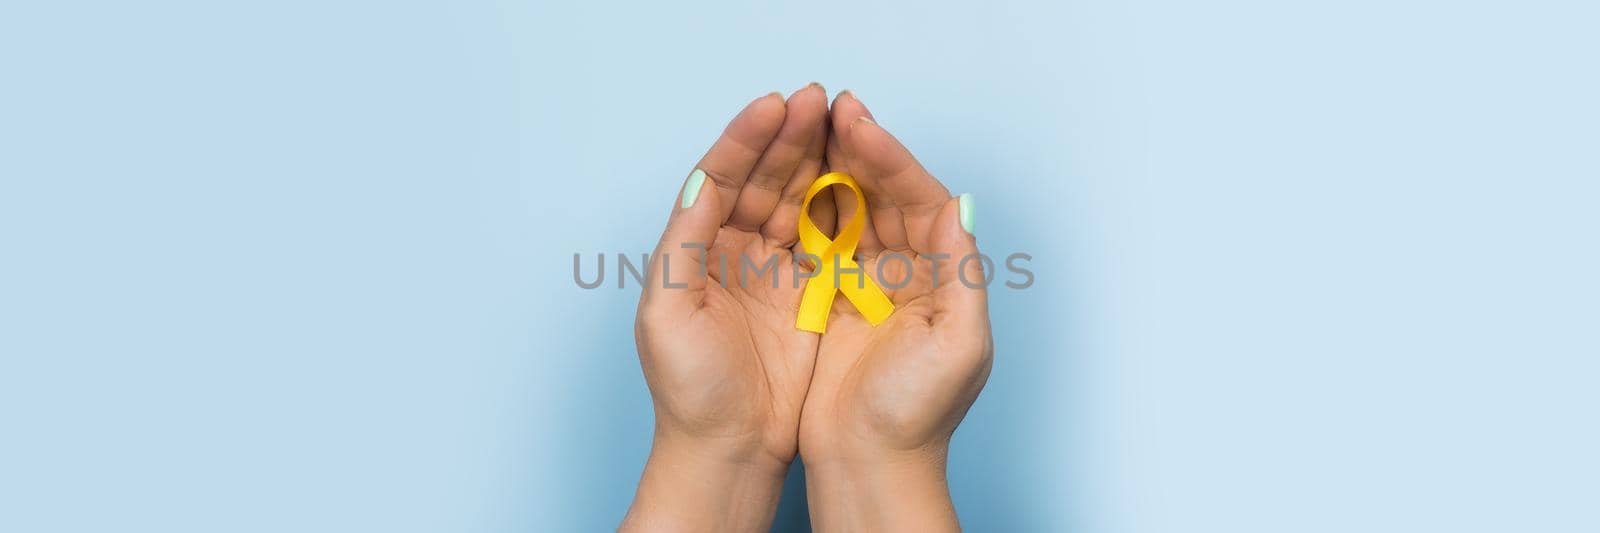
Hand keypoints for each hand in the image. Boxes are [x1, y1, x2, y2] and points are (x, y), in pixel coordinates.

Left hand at [621, 84, 832, 531]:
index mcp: (695, 248)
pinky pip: (830, 237)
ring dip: (819, 160)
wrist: (730, 448)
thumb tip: (701, 180)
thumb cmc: (688, 388)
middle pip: (763, 178)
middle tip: (819, 99)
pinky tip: (862, 176)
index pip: (720, 176)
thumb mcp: (668, 311)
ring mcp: (776, 270)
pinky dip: (845, 204)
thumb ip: (684, 244)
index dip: (746, 138)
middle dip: (790, 136)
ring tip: (844, 122)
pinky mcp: (811, 294)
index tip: (775, 105)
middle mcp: (734, 250)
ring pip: (799, 199)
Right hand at [798, 92, 993, 531]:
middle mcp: (911, 270)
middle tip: (827, 105)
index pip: (919, 197)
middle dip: (856, 147)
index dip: (889, 156)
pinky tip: (786, 177)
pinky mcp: (832, 299)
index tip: (856, 122)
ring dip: (829, 166)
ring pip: (850, 207)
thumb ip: (962, 273)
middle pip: (884, 192)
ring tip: (804, 125)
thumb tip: (960, 206)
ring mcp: (870, 283)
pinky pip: (819, 238)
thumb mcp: (959, 344)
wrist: (869, 465)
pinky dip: (805, 205)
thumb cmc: (916, 415)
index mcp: (944, 274)